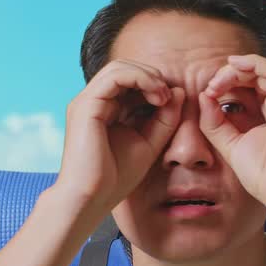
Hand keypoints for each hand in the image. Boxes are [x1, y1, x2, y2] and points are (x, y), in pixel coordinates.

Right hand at [53, 59, 183, 214]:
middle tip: (169, 97)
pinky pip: (115, 75)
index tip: (173, 103)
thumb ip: (164, 119)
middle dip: (152, 76)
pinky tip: (156, 97)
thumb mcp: (149, 143)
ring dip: (148, 76)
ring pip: (120, 67)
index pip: (130, 81)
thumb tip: (179, 91)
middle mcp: (94, 101)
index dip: (154, 84)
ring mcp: (87, 101)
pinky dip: (140, 79)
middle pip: (125, 68)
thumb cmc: (115, 178)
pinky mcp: (86, 105)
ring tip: (163, 96)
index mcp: (105, 109)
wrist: (91, 198)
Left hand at [198, 54, 265, 217]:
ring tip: (217, 81)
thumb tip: (203, 97)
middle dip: (230, 73)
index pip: (252, 84)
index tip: (208, 92)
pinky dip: (253, 65)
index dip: (228, 82)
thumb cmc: (265, 177)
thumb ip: (216, 123)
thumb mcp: (231, 145)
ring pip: (265, 70)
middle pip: (257, 74)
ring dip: (238, 69)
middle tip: (210, 85)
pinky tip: (233, 67)